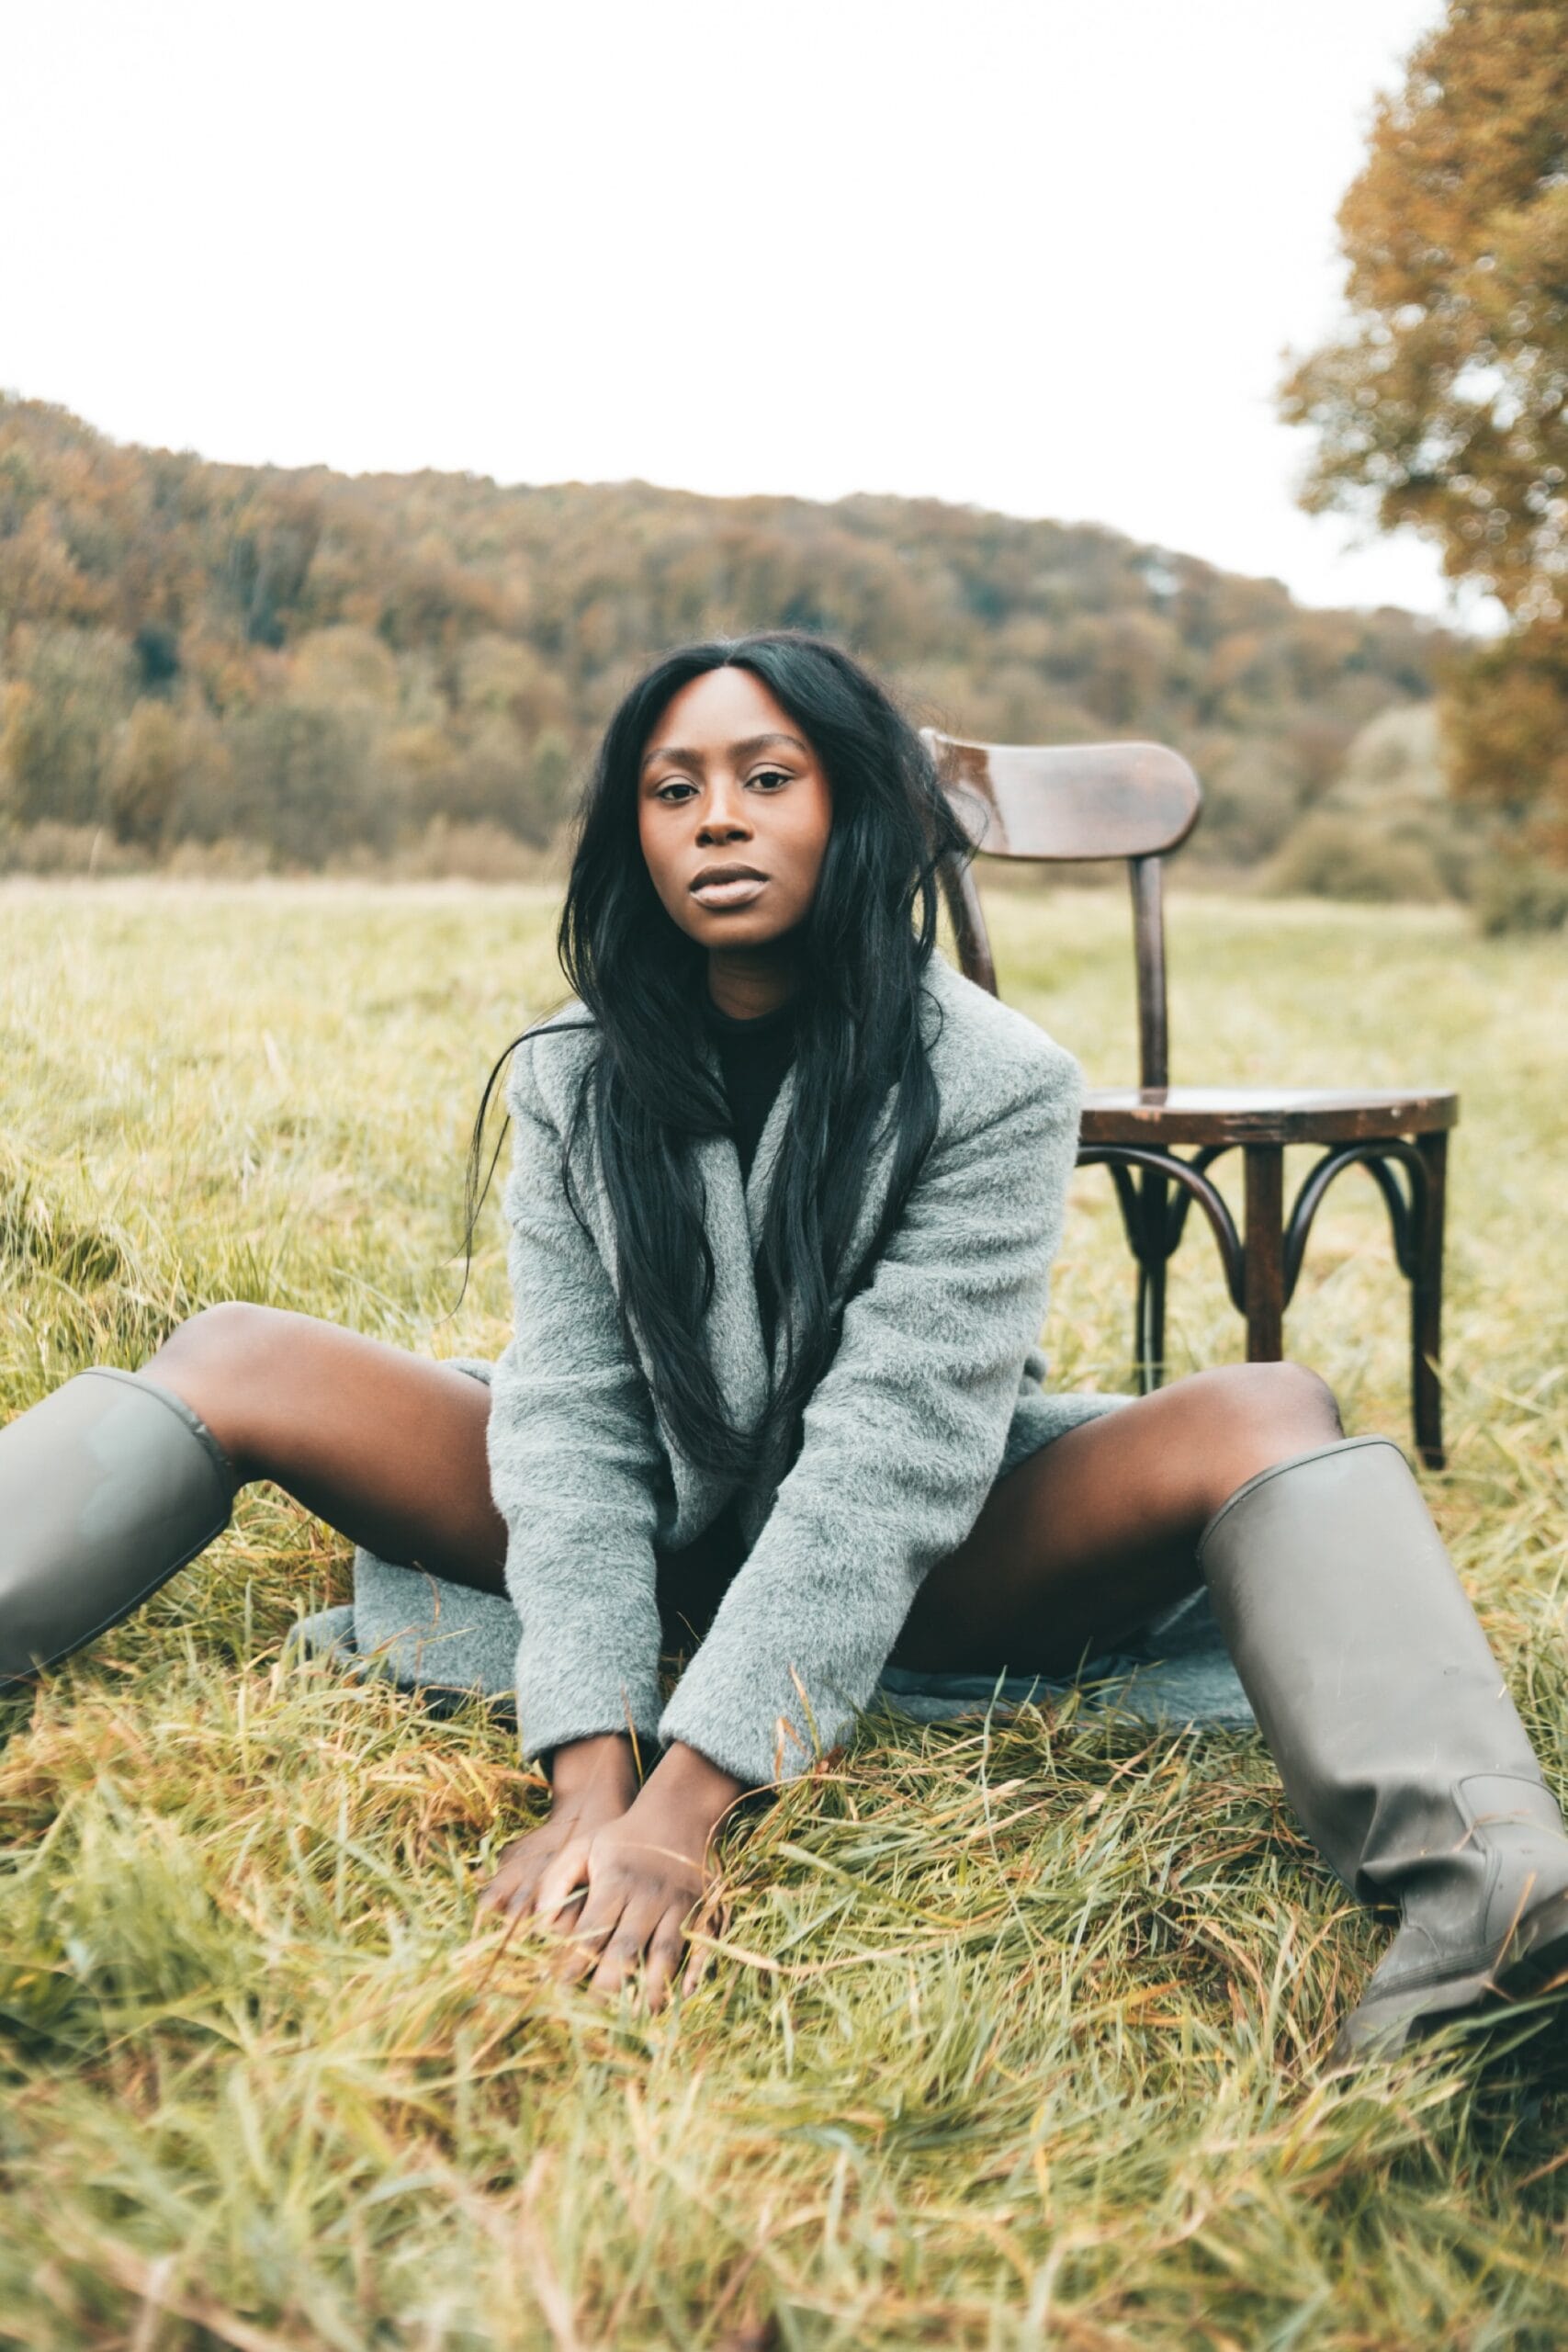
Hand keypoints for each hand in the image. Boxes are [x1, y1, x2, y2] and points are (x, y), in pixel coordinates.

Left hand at [484, 1742, 745, 2008]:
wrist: (677, 1811)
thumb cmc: (623, 1838)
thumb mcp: (584, 1846)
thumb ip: (557, 1880)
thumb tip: (540, 1922)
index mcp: (615, 1883)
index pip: (592, 1929)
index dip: (576, 1960)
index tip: (560, 1988)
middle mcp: (647, 1896)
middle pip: (628, 1945)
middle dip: (612, 1981)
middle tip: (598, 2011)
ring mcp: (677, 1903)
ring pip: (666, 1949)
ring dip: (655, 1983)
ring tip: (645, 2014)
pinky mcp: (702, 1907)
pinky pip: (702, 1940)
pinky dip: (697, 1966)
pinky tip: (687, 1992)